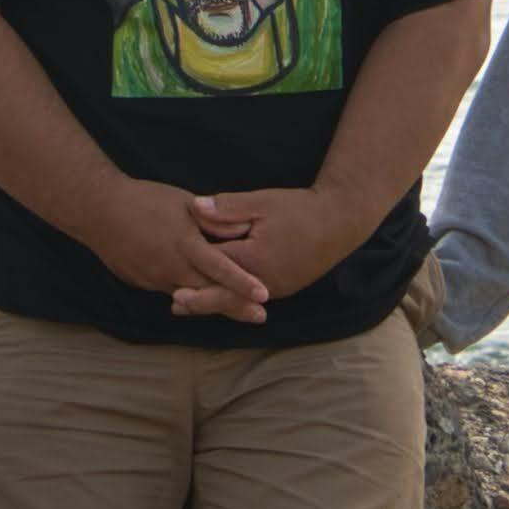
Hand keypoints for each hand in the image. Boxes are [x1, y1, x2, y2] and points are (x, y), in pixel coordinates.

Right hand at [84, 184, 272, 322]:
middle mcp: (171, 267)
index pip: (220, 269)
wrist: (98, 211)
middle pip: (209, 293)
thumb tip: (241, 234)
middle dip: (235, 306)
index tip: (265, 295)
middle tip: (261, 317)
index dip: (243, 283)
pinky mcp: (143, 283)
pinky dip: (189, 295)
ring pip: (191, 297)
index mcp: (184, 245)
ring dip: (213, 304)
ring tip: (241, 313)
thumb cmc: (144, 200)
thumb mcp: (183, 205)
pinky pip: (171, 290)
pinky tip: (202, 297)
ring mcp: (155, 279)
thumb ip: (212, 223)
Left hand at [179, 189, 365, 319]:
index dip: (191, 265)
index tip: (167, 265)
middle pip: (223, 294)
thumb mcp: (262, 202)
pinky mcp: (285, 287)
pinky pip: (253, 298)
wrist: (340, 222)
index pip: (214, 267)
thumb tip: (194, 206)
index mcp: (253, 260)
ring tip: (191, 306)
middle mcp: (263, 282)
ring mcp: (276, 289)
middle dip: (198, 300)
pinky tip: (223, 297)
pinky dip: (234, 300)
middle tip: (173, 304)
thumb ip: (227, 208)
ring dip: (214, 303)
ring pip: (238, 300)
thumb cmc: (300, 209)